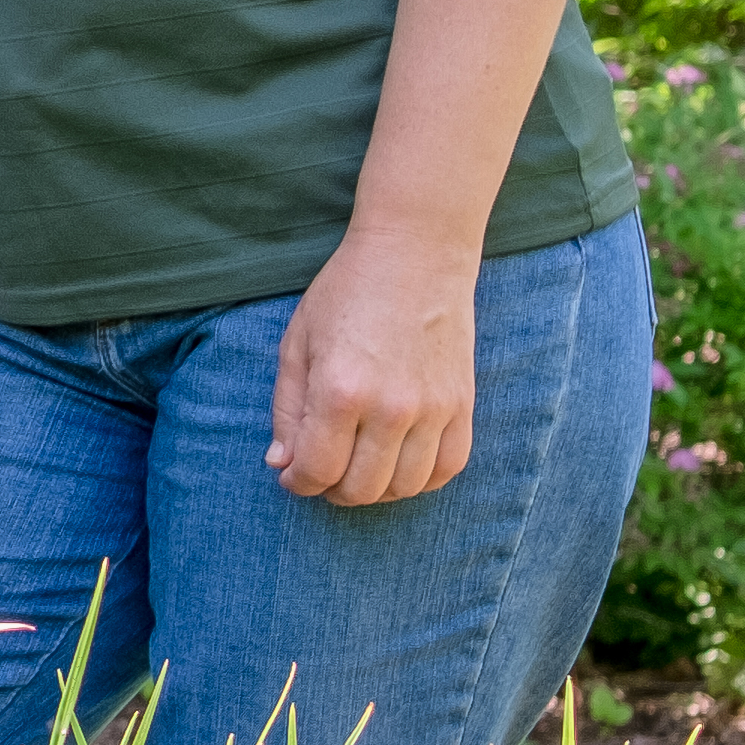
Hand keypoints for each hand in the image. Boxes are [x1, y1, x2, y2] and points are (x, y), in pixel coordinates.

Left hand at [268, 227, 478, 506]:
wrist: (416, 254)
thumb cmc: (346, 293)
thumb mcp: (297, 344)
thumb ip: (287, 409)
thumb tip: (281, 465)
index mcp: (339, 391)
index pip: (317, 471)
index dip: (298, 483)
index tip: (292, 475)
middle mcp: (390, 407)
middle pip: (361, 489)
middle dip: (332, 490)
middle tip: (323, 472)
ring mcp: (433, 409)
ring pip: (405, 487)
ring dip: (376, 490)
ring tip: (358, 467)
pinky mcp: (463, 404)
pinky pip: (448, 468)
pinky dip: (421, 479)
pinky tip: (399, 463)